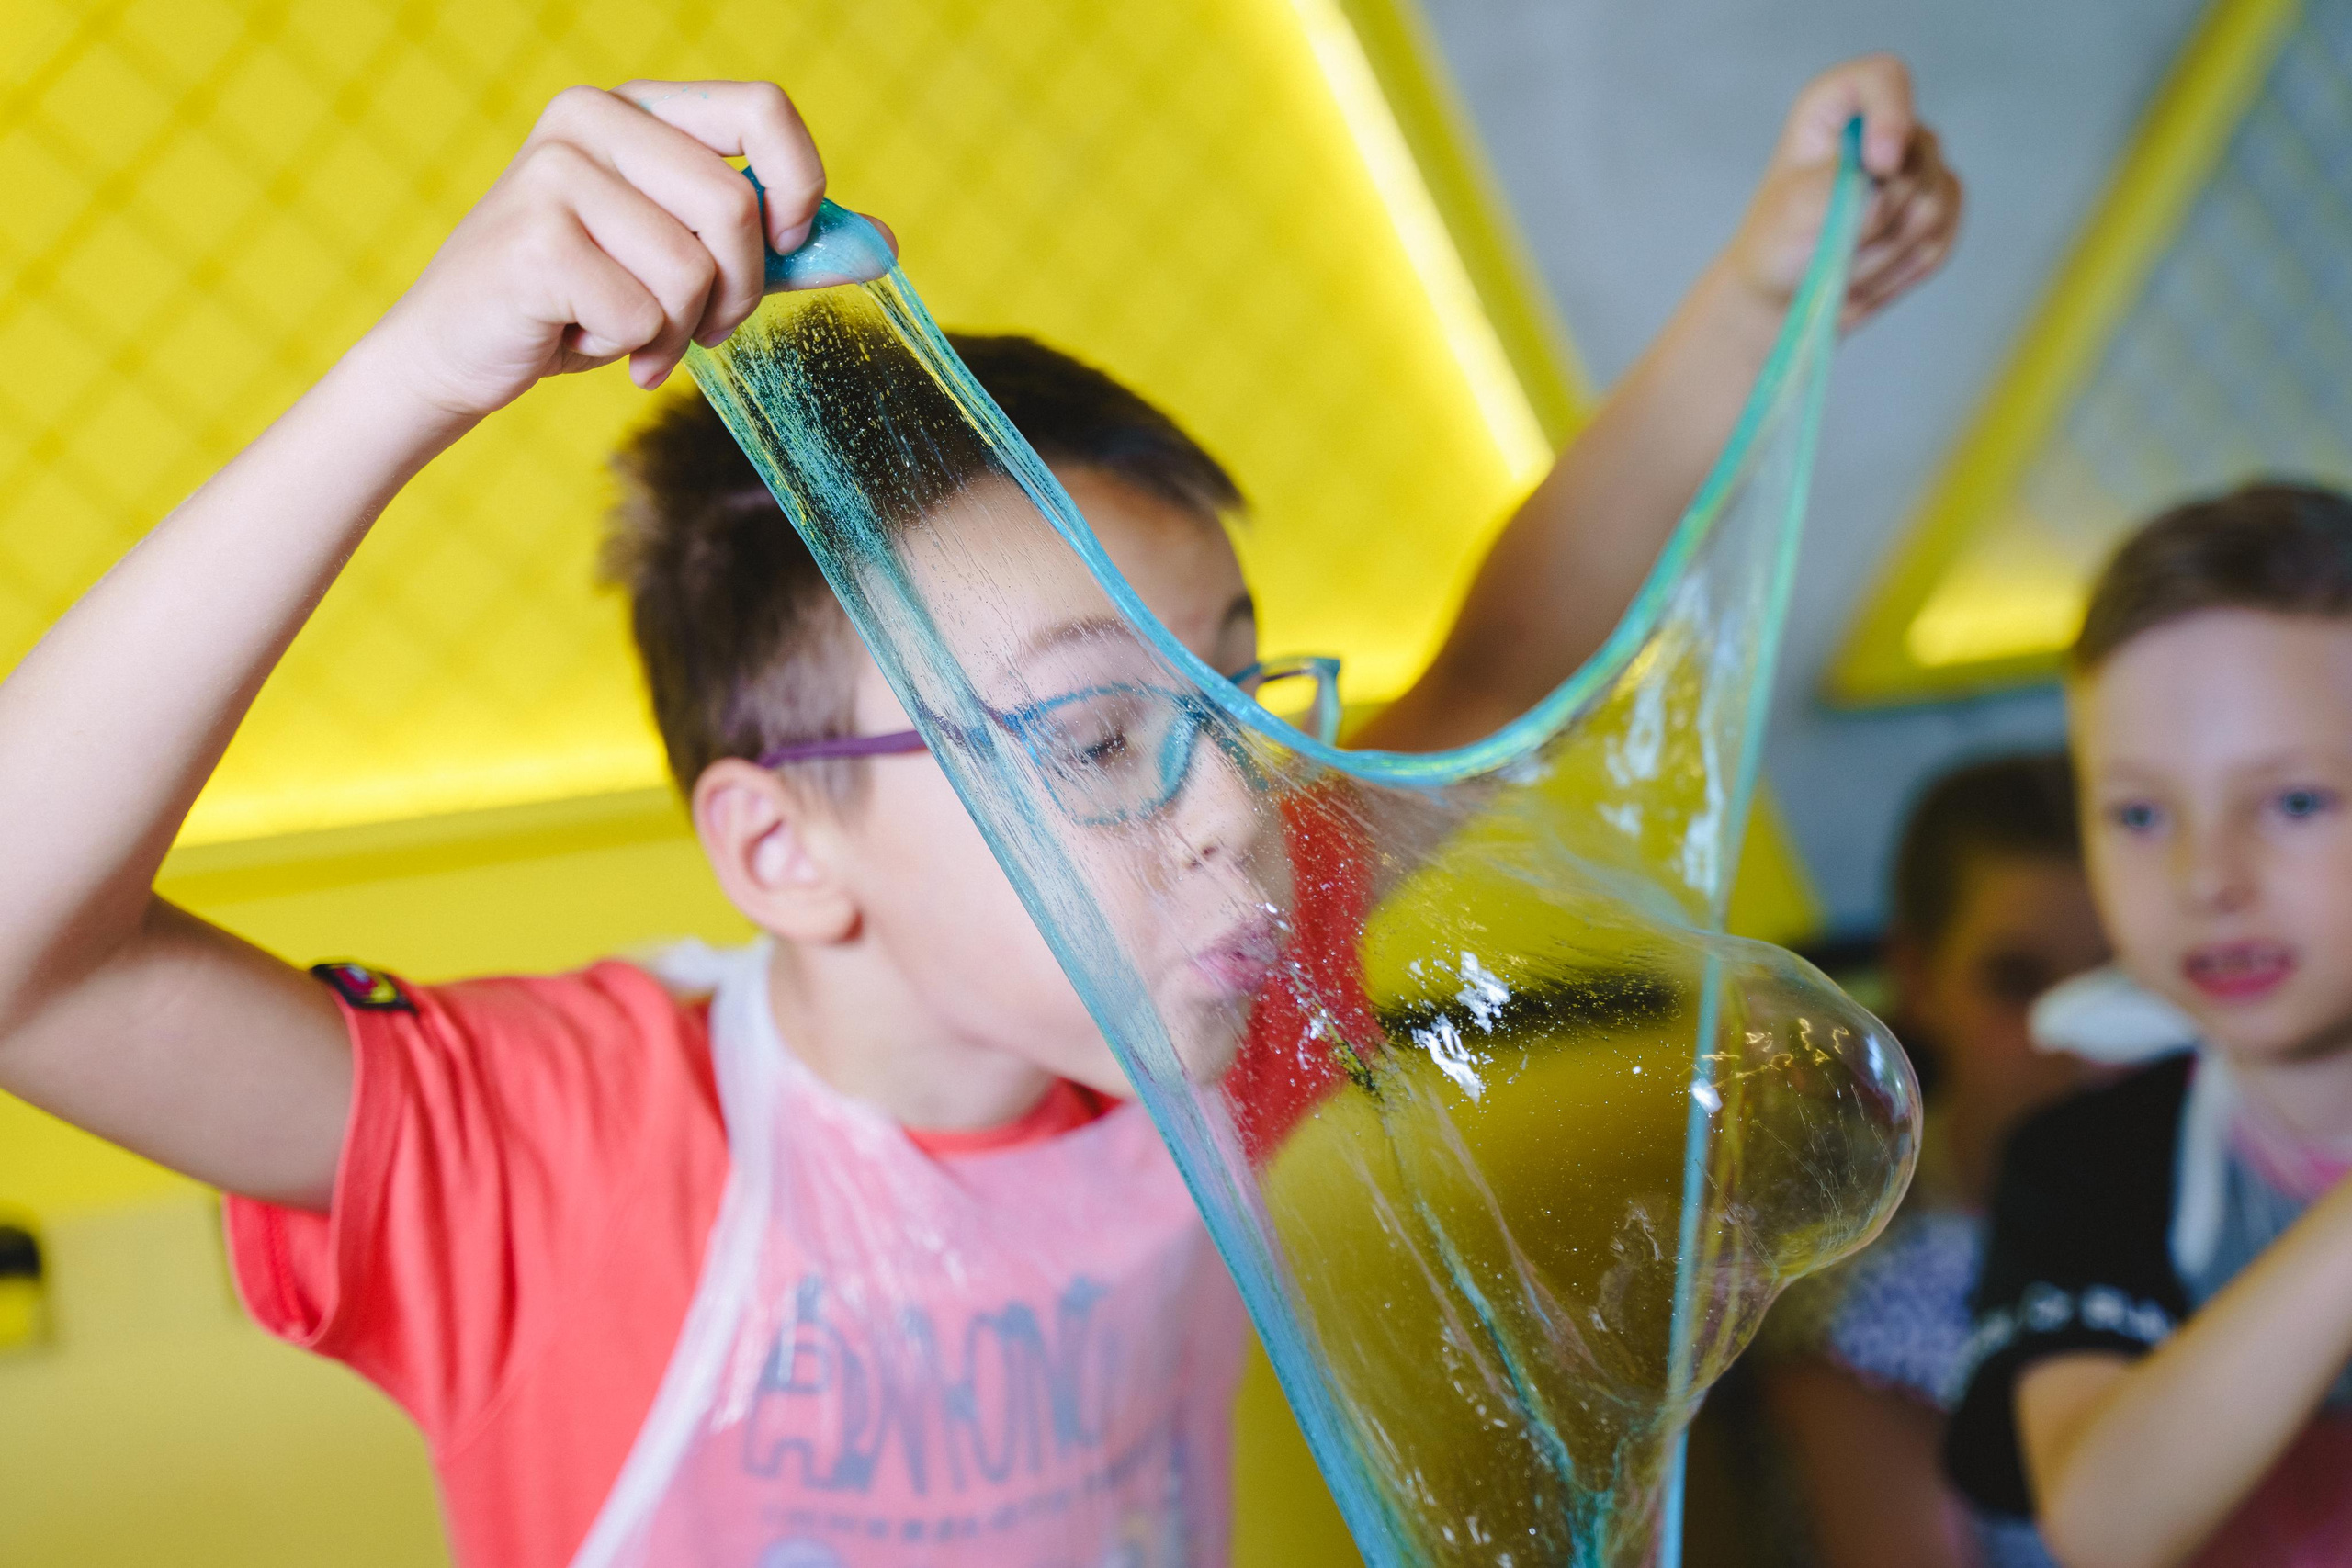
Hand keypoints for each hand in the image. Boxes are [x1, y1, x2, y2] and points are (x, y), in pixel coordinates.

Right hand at [364, 79, 886, 422]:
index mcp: (638, 109)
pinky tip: (583, 342)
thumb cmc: (581, 304)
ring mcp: (555, 173)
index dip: (802, 183)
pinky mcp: (534, 239)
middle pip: (736, 209)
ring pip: (692, 271)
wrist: (456, 352)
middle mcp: (592, 120)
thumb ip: (778, 250)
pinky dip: (631, 349)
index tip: (791, 242)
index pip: (763, 107)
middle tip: (702, 329)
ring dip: (679, 331)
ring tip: (630, 334)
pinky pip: (643, 313)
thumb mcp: (689, 267)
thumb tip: (881, 243)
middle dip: (738, 293)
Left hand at [1721, 55, 1961, 331]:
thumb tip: (1883, 196)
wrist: (1790, 287)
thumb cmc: (1779, 239)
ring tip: (1843, 261)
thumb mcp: (1790, 212)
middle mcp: (1886, 126)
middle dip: (1875, 217)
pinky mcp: (1940, 204)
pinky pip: (1941, 239)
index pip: (1886, 78)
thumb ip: (1835, 192)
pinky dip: (1901, 267)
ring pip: (1930, 207)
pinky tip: (1869, 271)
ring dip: (1881, 251)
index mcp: (1838, 107)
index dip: (1892, 116)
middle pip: (1917, 158)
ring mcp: (1921, 165)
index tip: (1879, 165)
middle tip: (1832, 244)